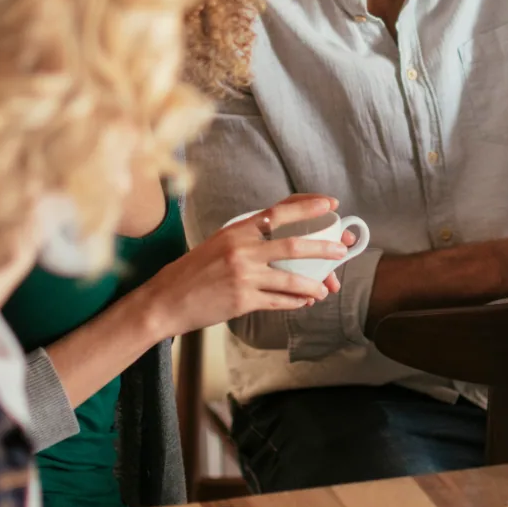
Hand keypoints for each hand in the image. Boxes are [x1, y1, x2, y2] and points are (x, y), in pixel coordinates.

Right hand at [145, 195, 345, 335]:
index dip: (308, 207)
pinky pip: (279, 301)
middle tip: (341, 250)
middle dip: (324, 248)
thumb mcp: (219, 242)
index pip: (280, 211)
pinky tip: (304, 302)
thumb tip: (286, 242)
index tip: (330, 204)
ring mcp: (244, 276)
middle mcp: (242, 249)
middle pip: (295, 245)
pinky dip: (296, 301)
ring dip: (314, 285)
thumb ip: (249, 239)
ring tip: (327, 288)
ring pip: (292, 279)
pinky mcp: (243, 301)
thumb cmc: (193, 271)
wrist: (165, 300)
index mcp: (237, 229)